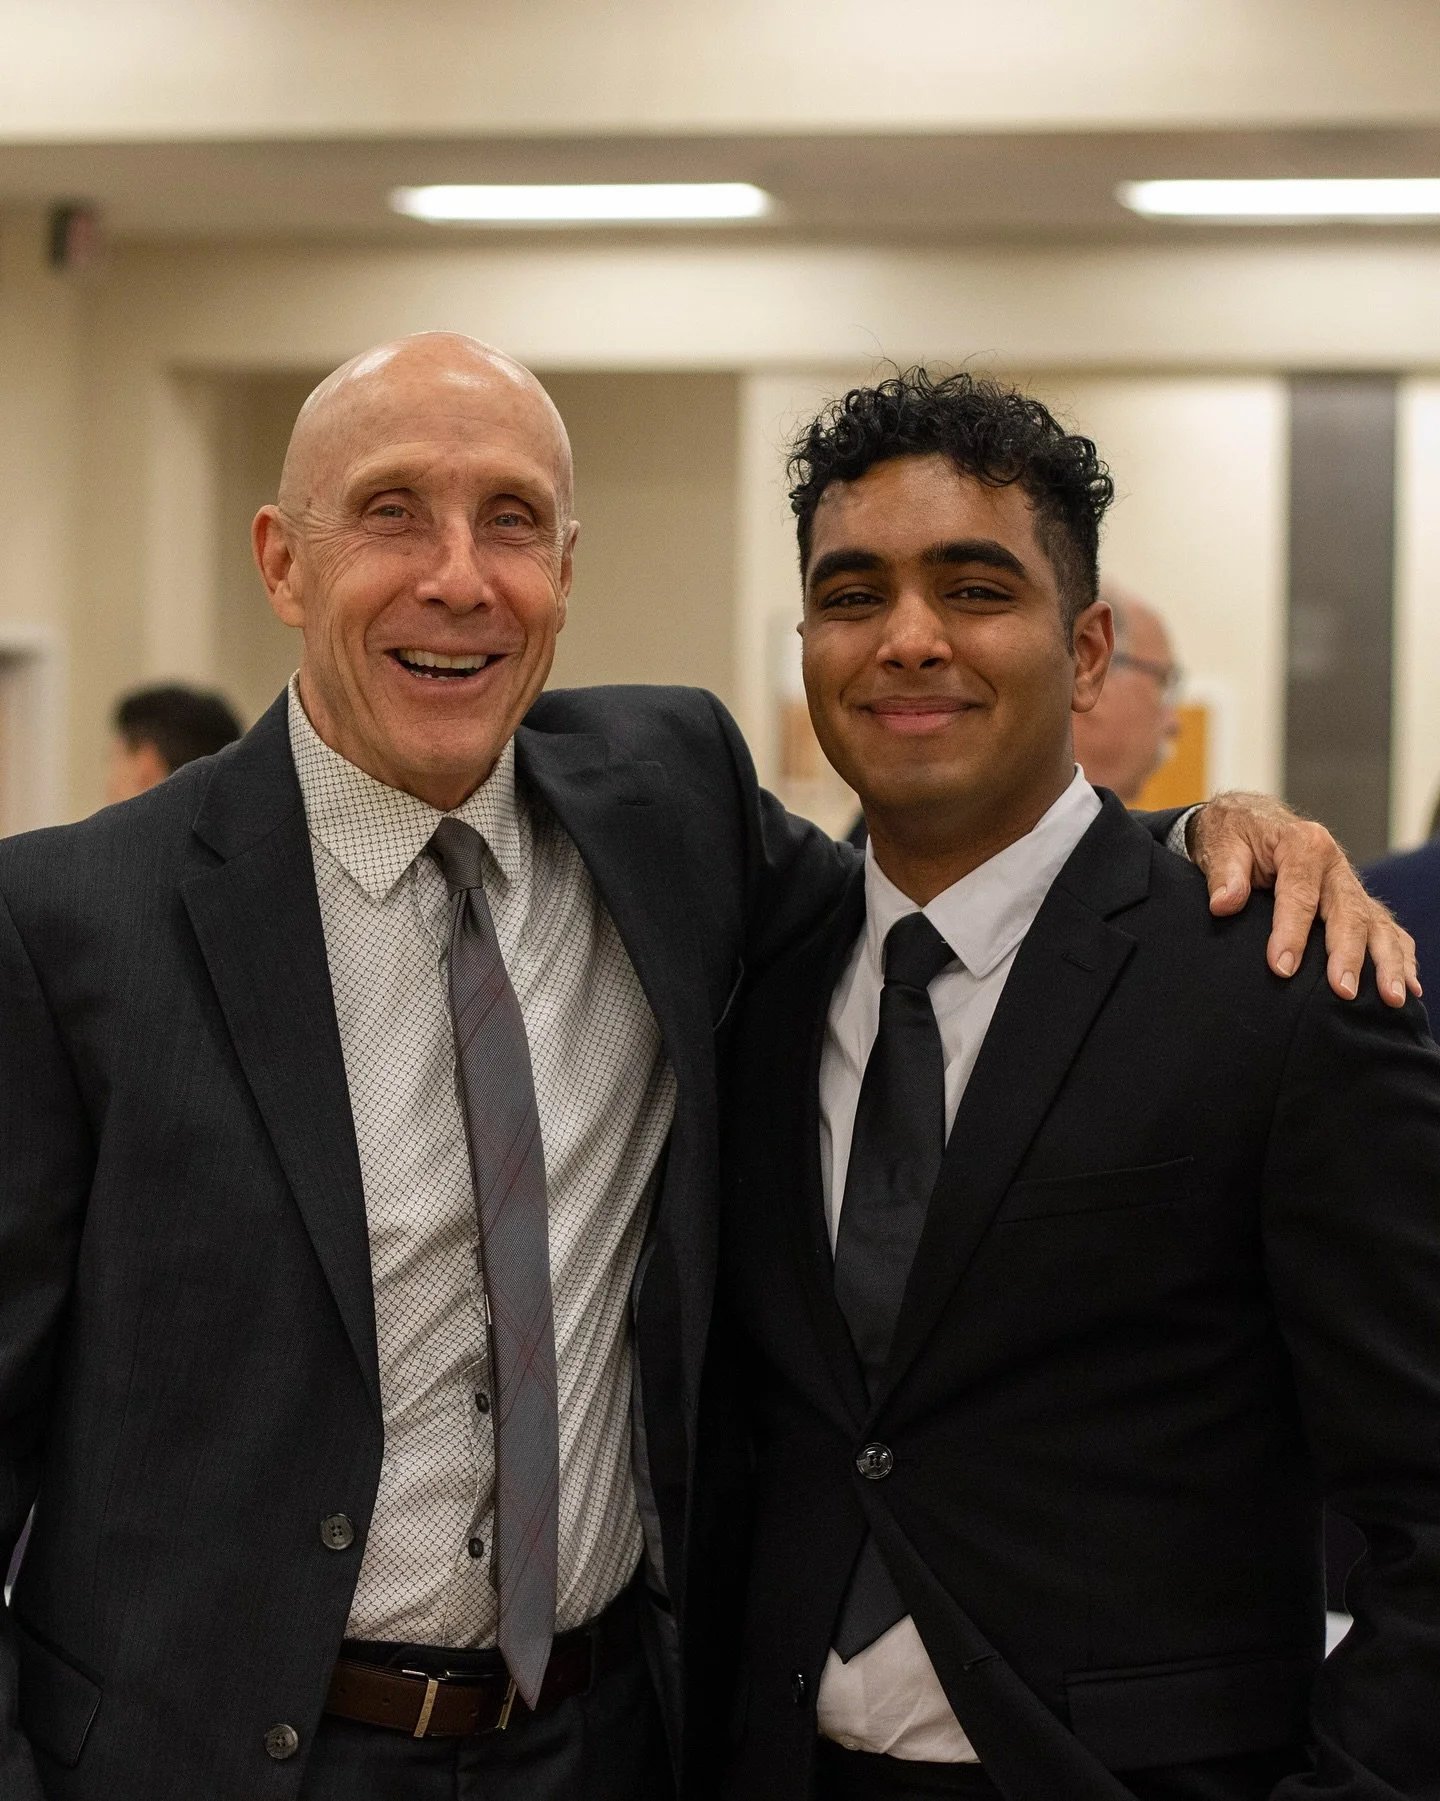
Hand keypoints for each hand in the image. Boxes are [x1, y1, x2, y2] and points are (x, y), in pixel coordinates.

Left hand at [1187, 792, 1418, 1007]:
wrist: (1252, 822)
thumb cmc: (1236, 836)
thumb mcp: (1222, 845)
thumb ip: (1224, 874)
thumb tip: (1223, 904)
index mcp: (1304, 844)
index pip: (1299, 895)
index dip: (1291, 932)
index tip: (1281, 968)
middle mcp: (1334, 865)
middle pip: (1348, 912)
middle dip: (1347, 954)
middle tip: (1343, 991)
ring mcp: (1350, 884)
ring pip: (1376, 924)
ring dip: (1386, 963)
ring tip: (1391, 998)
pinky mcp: (1356, 901)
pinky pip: (1386, 929)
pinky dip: (1399, 956)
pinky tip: (1408, 986)